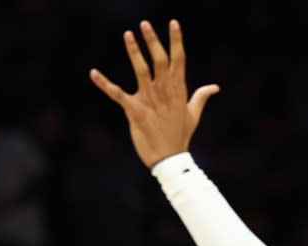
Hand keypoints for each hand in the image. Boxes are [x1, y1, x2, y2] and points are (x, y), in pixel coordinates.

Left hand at [90, 19, 218, 167]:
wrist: (170, 161)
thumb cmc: (180, 137)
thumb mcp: (193, 115)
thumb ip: (201, 97)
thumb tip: (215, 87)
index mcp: (178, 91)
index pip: (178, 60)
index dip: (176, 41)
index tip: (173, 23)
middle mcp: (164, 92)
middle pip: (159, 61)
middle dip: (153, 41)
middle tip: (144, 24)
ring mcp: (150, 101)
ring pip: (141, 71)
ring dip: (134, 52)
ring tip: (127, 35)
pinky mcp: (135, 111)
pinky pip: (117, 94)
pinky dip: (104, 84)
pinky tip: (93, 73)